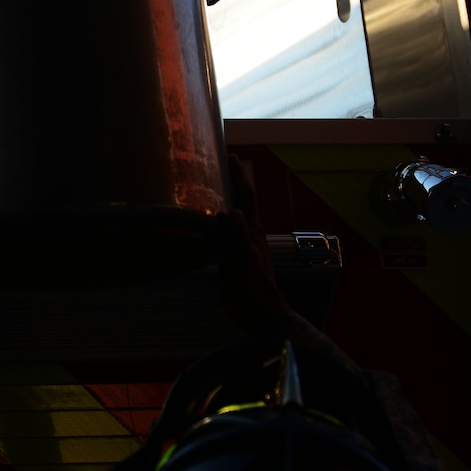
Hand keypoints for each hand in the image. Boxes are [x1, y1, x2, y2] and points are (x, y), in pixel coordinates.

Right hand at [211, 157, 289, 333]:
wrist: (260, 316)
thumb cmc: (252, 291)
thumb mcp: (243, 264)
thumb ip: (239, 238)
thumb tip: (233, 211)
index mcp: (252, 231)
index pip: (246, 196)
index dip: (239, 175)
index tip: (230, 155)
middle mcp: (249, 233)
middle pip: (242, 200)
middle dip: (234, 179)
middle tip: (218, 161)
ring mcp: (244, 244)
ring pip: (235, 213)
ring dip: (226, 196)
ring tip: (211, 183)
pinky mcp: (236, 256)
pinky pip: (227, 229)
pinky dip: (219, 217)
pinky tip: (209, 219)